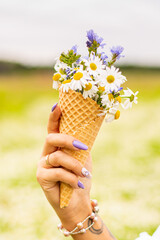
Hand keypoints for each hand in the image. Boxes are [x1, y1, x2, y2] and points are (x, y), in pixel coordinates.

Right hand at [36, 104, 92, 229]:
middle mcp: (47, 152)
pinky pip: (58, 172)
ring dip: (75, 165)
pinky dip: (72, 178)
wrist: (78, 200)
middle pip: (51, 138)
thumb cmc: (80, 176)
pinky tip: (78, 184)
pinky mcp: (41, 177)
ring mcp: (42, 164)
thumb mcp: (83, 157)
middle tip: (83, 147)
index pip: (53, 128)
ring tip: (85, 173)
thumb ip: (81, 144)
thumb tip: (87, 129)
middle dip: (68, 140)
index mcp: (57, 146)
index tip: (59, 106)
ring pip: (58, 157)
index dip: (54, 117)